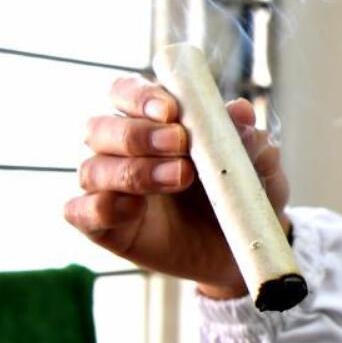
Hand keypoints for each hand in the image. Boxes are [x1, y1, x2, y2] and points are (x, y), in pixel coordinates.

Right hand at [64, 75, 291, 298]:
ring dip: (134, 170)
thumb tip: (240, 112)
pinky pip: (81, 211)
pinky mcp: (104, 226)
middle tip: (180, 143)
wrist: (243, 250)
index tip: (171, 110)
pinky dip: (102, 206)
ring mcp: (110, 188)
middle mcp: (124, 150)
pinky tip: (135, 209)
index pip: (126, 93)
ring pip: (92, 168)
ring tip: (181, 177)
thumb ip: (250, 142)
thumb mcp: (259, 170)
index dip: (140, 96)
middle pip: (101, 127)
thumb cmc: (244, 197)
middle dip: (139, 134)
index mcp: (155, 122)